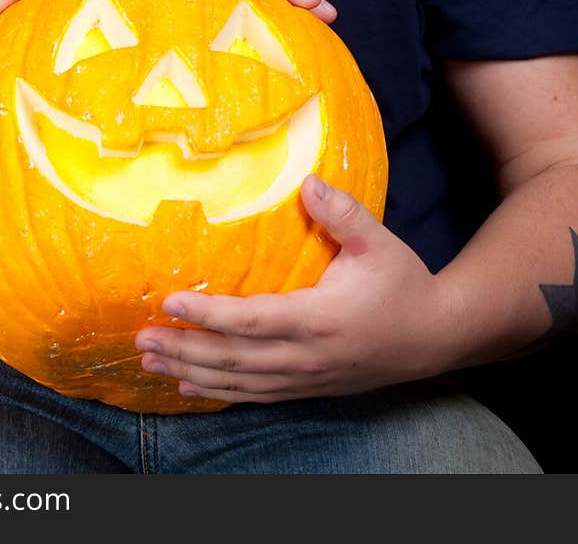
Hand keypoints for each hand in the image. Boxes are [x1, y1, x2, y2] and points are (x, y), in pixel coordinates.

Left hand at [134, 176, 454, 400]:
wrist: (436, 337)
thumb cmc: (404, 284)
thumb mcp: (377, 241)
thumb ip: (341, 212)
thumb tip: (307, 182)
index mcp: (318, 318)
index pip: (249, 320)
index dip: (206, 314)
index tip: (170, 301)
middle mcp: (305, 356)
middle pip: (232, 359)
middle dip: (183, 349)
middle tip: (140, 338)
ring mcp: (305, 378)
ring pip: (238, 382)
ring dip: (191, 372)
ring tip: (150, 361)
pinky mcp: (308, 388)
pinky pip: (255, 394)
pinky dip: (218, 391)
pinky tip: (189, 385)